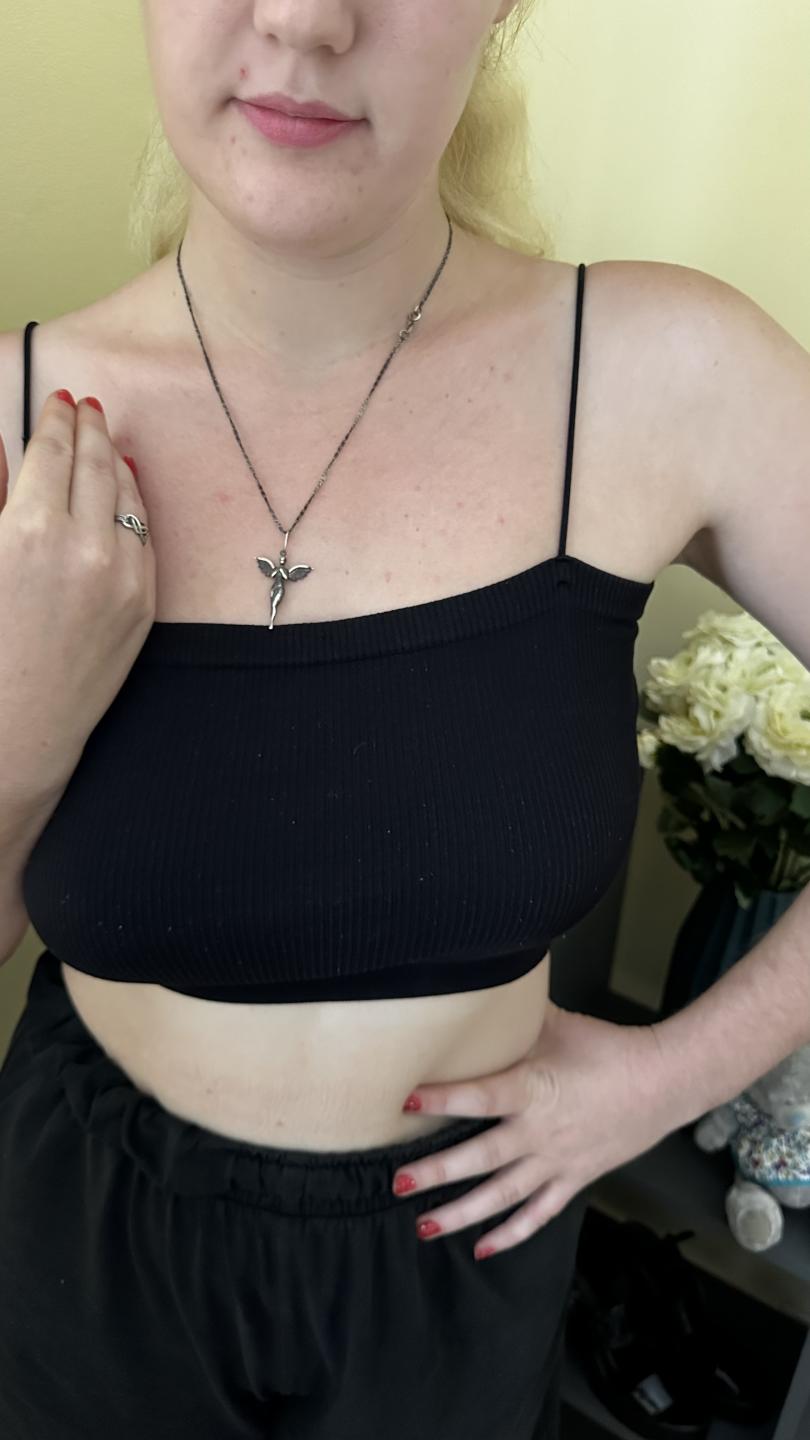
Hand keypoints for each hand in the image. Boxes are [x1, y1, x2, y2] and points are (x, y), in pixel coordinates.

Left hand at [392, 1001, 673, 1260]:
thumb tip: (482, 990)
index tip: (407, 1101)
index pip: (481, 1096)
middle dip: (437, 1172)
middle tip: (399, 1182)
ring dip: (462, 1213)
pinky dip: (510, 1234)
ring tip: (423, 1225)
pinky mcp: (573, 1180)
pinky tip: (482, 1247)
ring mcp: (556, 1162)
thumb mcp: (559, 1025)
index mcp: (534, 1089)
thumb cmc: (609, 1050)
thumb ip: (517, 1018)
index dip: (444, 1098)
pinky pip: (538, 1214)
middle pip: (481, 1158)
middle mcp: (540, 1132)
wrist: (663, 1083)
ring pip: (502, 1196)